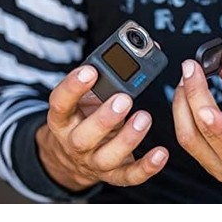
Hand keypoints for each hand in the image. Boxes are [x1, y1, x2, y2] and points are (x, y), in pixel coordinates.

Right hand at [36, 65, 168, 190]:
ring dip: (127, 139)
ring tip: (144, 118)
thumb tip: (149, 44)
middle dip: (104, 118)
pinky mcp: (113, 175)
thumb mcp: (88, 93)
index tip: (90, 70)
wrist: (73, 155)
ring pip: (106, 158)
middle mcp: (74, 142)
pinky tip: (161, 153)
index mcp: (62, 118)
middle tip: (124, 98)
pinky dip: (146, 168)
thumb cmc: (86, 114)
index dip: (72, 87)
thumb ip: (108, 72)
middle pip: (83, 137)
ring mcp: (93, 161)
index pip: (60, 102)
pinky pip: (128, 176)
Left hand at [173, 45, 221, 202]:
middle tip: (190, 70)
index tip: (204, 100)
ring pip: (189, 139)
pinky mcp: (209, 169)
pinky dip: (183, 116)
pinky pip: (187, 142)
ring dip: (181, 105)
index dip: (219, 124)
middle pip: (204, 135)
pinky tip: (186, 99)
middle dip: (192, 96)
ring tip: (186, 81)